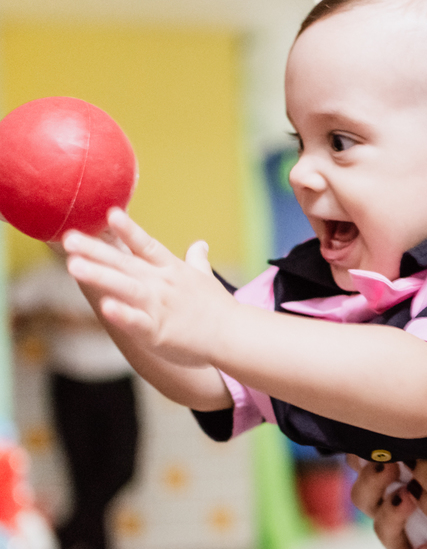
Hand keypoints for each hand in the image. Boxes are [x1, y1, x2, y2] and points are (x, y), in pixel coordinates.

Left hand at [62, 207, 233, 366]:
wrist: (235, 335)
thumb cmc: (218, 308)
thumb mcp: (205, 279)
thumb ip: (196, 260)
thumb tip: (200, 244)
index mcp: (172, 270)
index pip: (146, 245)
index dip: (128, 230)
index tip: (110, 213)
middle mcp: (162, 284)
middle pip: (126, 263)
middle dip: (96, 250)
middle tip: (69, 237)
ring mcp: (160, 307)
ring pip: (126, 288)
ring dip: (100, 276)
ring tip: (74, 265)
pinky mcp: (159, 332)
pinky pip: (137, 322)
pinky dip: (123, 314)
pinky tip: (105, 307)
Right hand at [347, 454, 426, 548]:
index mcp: (405, 490)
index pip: (375, 467)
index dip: (366, 454)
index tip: (373, 437)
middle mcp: (398, 521)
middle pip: (368, 499)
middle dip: (372, 481)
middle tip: (388, 464)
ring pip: (384, 534)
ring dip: (391, 516)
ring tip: (405, 499)